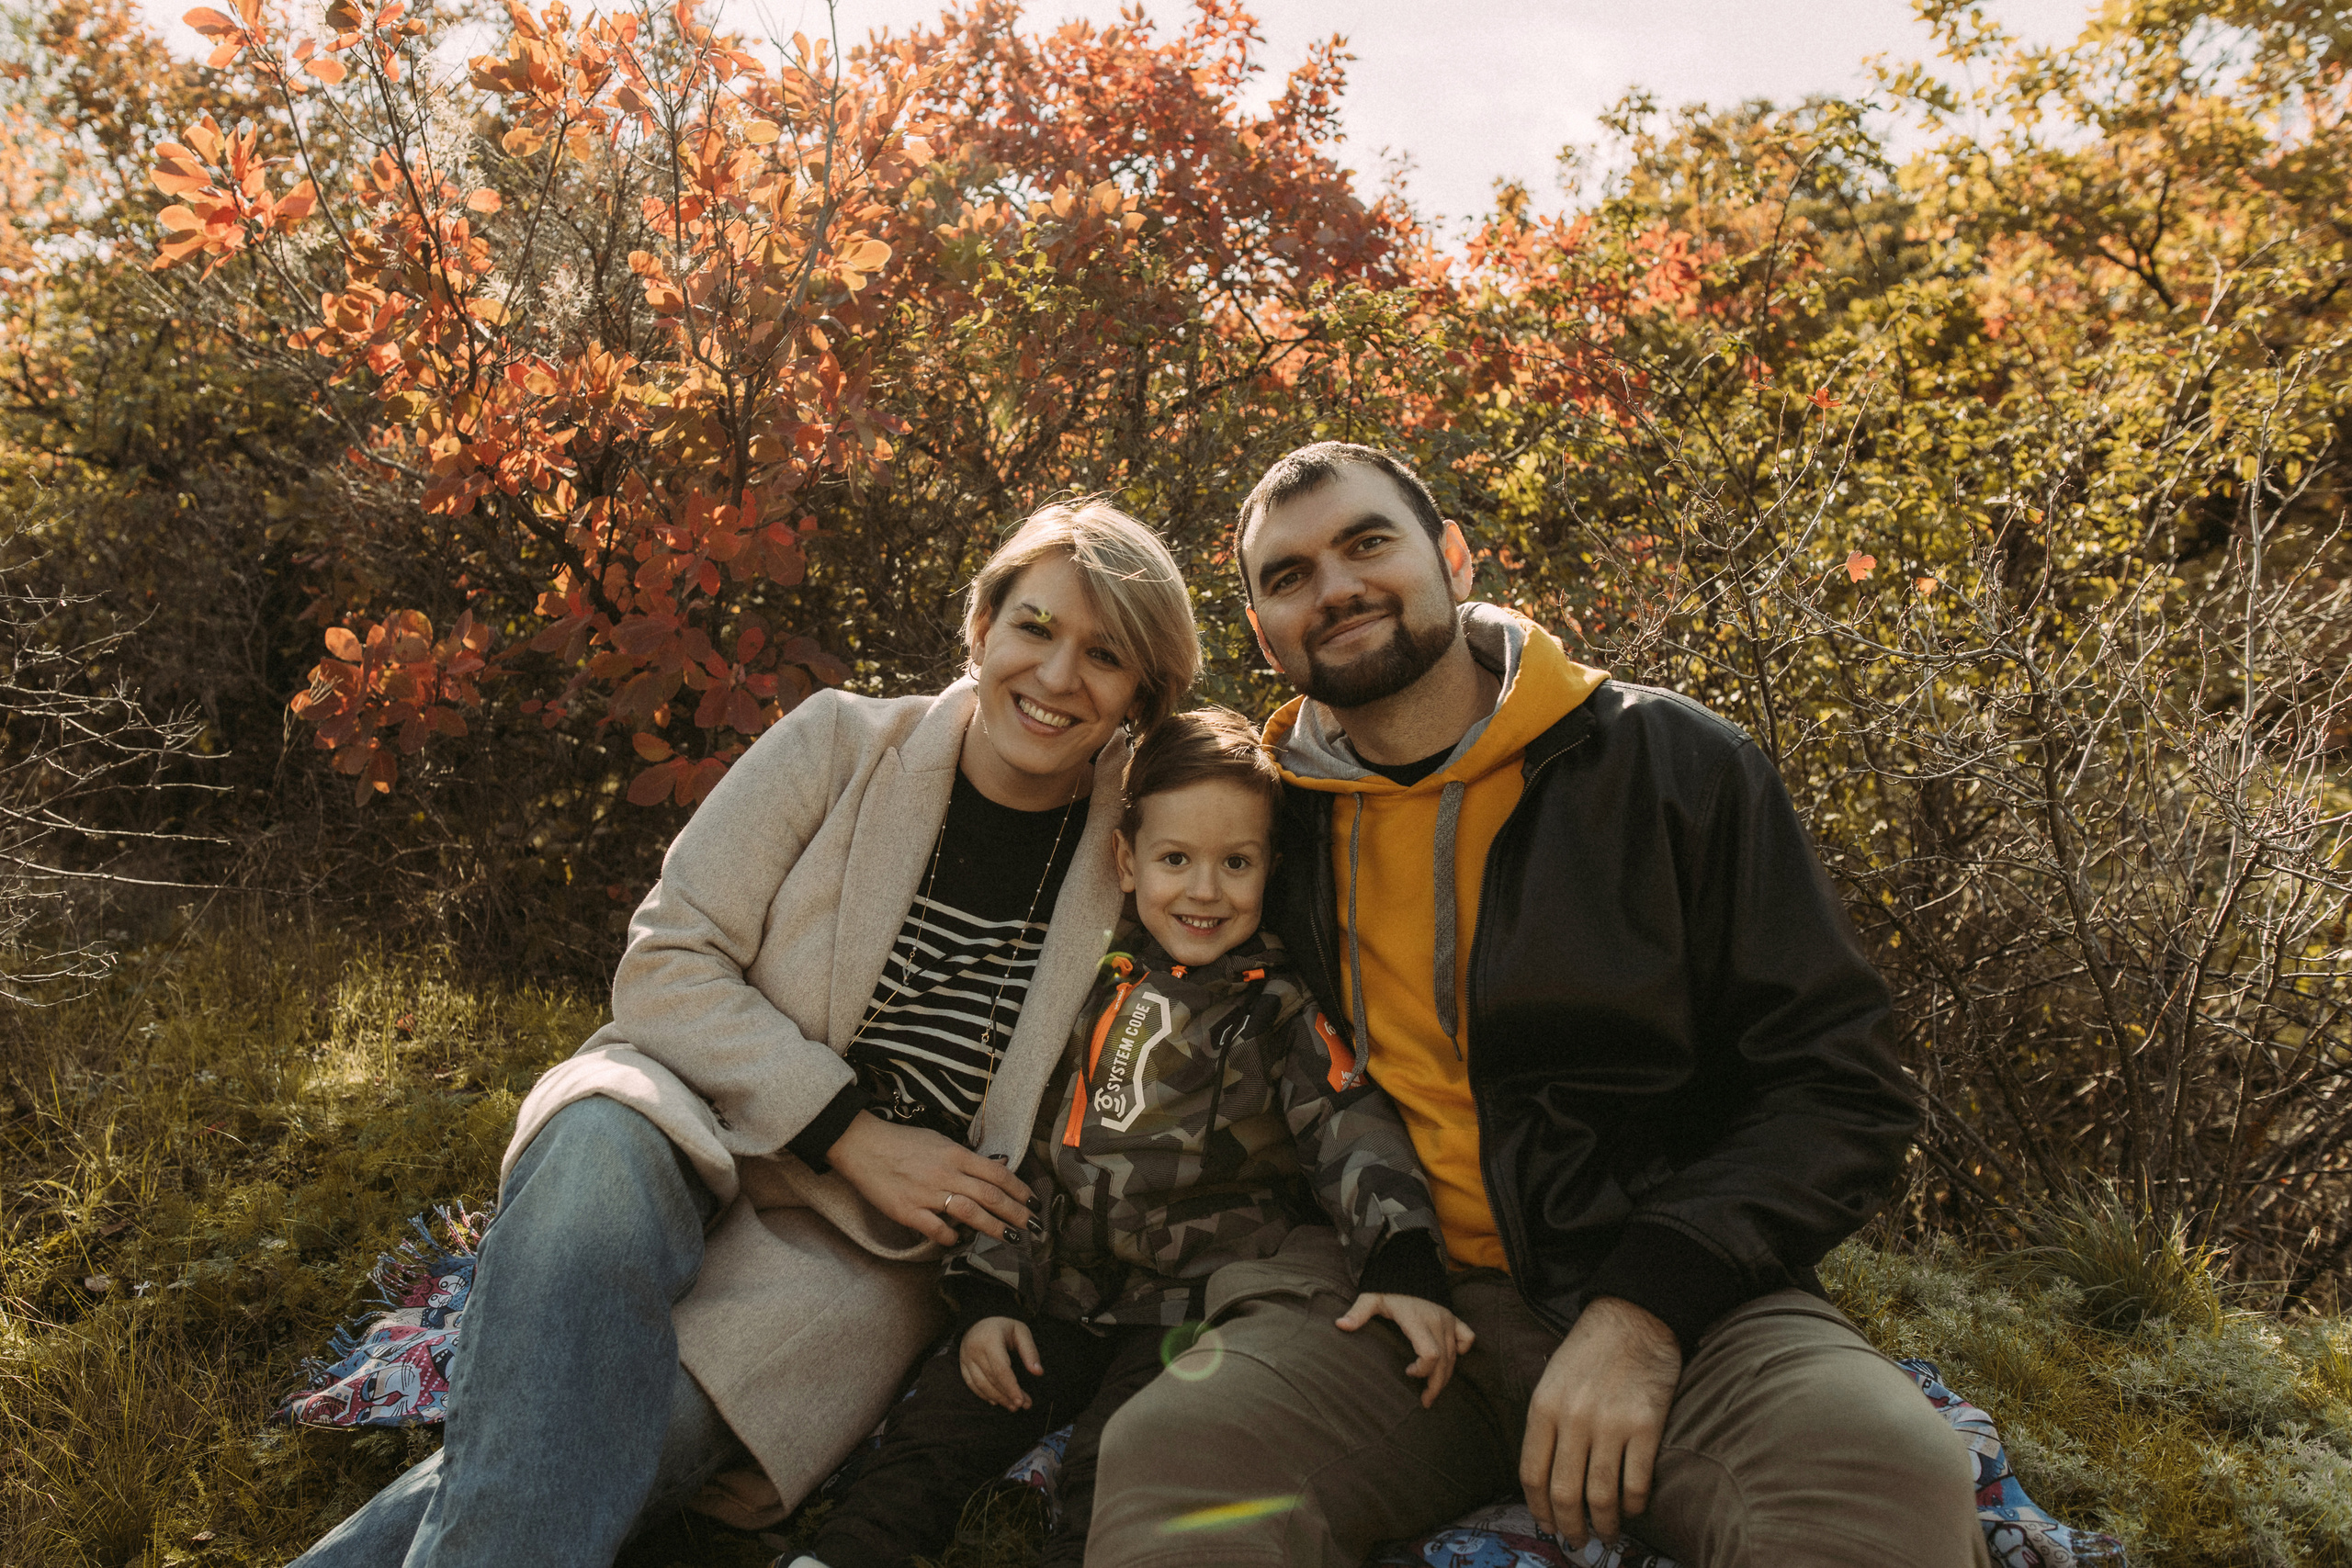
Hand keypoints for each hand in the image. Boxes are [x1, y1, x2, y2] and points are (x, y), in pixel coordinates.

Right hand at [824, 1112, 1035, 1245]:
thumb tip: (1000, 1165)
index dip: (1020, 1191)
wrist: (862, 1146)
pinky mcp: (908, 1211)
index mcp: (956, 1155)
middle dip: (1016, 1214)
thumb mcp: (940, 1141)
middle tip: (1032, 1228)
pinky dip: (951, 1237)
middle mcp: (946, 1174)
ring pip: (970, 1213)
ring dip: (994, 1228)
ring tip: (1010, 1238)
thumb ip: (969, 1157)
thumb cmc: (903, 1142)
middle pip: (990, 1196)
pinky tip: (958, 1240)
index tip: (1034, 1203)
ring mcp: (927, 1194)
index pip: (998, 1175)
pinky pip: (936, 1229)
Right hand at [960, 1316, 1042, 1410]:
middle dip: (1008, 1395)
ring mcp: (966, 1358)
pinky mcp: (962, 1365)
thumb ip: (1030, 1351)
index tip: (1022, 1401)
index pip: (1001, 1369)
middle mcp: (974, 1350)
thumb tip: (1038, 1372)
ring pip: (981, 1385)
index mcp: (990, 1339)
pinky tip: (997, 1401)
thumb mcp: (1021, 1331)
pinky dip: (984, 1395)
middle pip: (992, 1379)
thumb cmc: (1004, 1326)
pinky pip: (972, 1384)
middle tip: (1023, 1405)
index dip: (1011, 1387)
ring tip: (1013, 1406)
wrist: (979, 1319)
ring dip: (998, 1398)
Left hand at [1336, 1292, 1476, 1407]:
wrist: (1408, 1265)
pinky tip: (1450, 1360)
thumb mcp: (1371, 1298)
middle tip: (1425, 1401)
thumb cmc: (1388, 1286)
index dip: (1422, 1370)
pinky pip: (1467, 1337)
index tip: (1407, 1372)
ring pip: (1454, 1355)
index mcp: (1416, 1320)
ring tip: (1433, 1391)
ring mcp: (1447, 1320)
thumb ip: (1358, 1313)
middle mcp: (1436, 1321)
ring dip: (1446, 1376)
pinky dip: (1461, 1350)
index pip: (1430, 1353)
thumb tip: (1340, 1325)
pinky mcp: (1453, 1317)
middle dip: (1436, 1384)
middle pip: (1444, 1362)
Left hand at [1519, 1296, 1681, 1551]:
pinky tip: (1633, 1507)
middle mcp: (1573, 1418)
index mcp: (1543, 1407)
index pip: (1532, 1475)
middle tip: (1577, 1541)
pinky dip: (1634, 1504)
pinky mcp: (1646, 1426)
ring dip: (1604, 1524)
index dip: (1539, 1509)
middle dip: (1570, 1527)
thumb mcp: (1551, 1381)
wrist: (1633, 1318)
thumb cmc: (1589, 1352)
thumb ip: (1546, 1427)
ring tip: (1608, 1533)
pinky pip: (1636, 1482)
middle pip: (1564, 1492)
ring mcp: (1610, 1423)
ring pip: (1601, 1495)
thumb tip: (1545, 1482)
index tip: (1548, 1526)